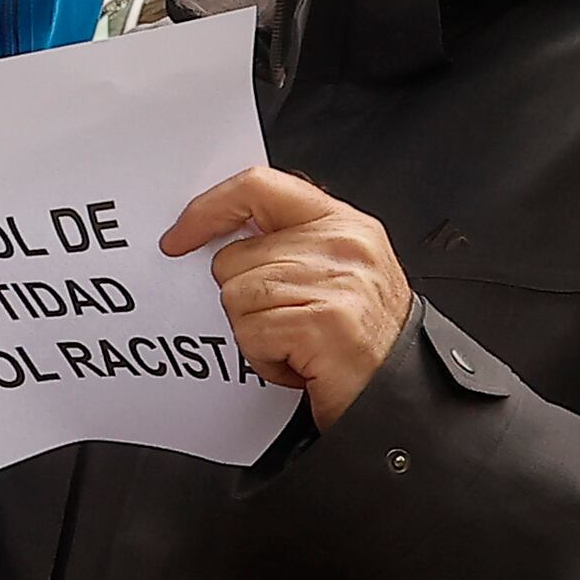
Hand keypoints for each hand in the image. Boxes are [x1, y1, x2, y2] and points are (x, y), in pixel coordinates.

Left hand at [163, 167, 412, 417]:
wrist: (400, 393)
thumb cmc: (363, 340)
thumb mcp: (336, 272)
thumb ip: (287, 241)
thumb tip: (218, 233)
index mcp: (343, 224)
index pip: (257, 186)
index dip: (208, 209)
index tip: (180, 236)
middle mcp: (343, 245)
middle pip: (233, 257)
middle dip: (245, 298)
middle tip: (287, 320)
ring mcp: (335, 282)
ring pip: (236, 296)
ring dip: (254, 330)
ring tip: (295, 341)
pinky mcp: (322, 322)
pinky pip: (250, 332)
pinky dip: (263, 357)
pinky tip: (298, 361)